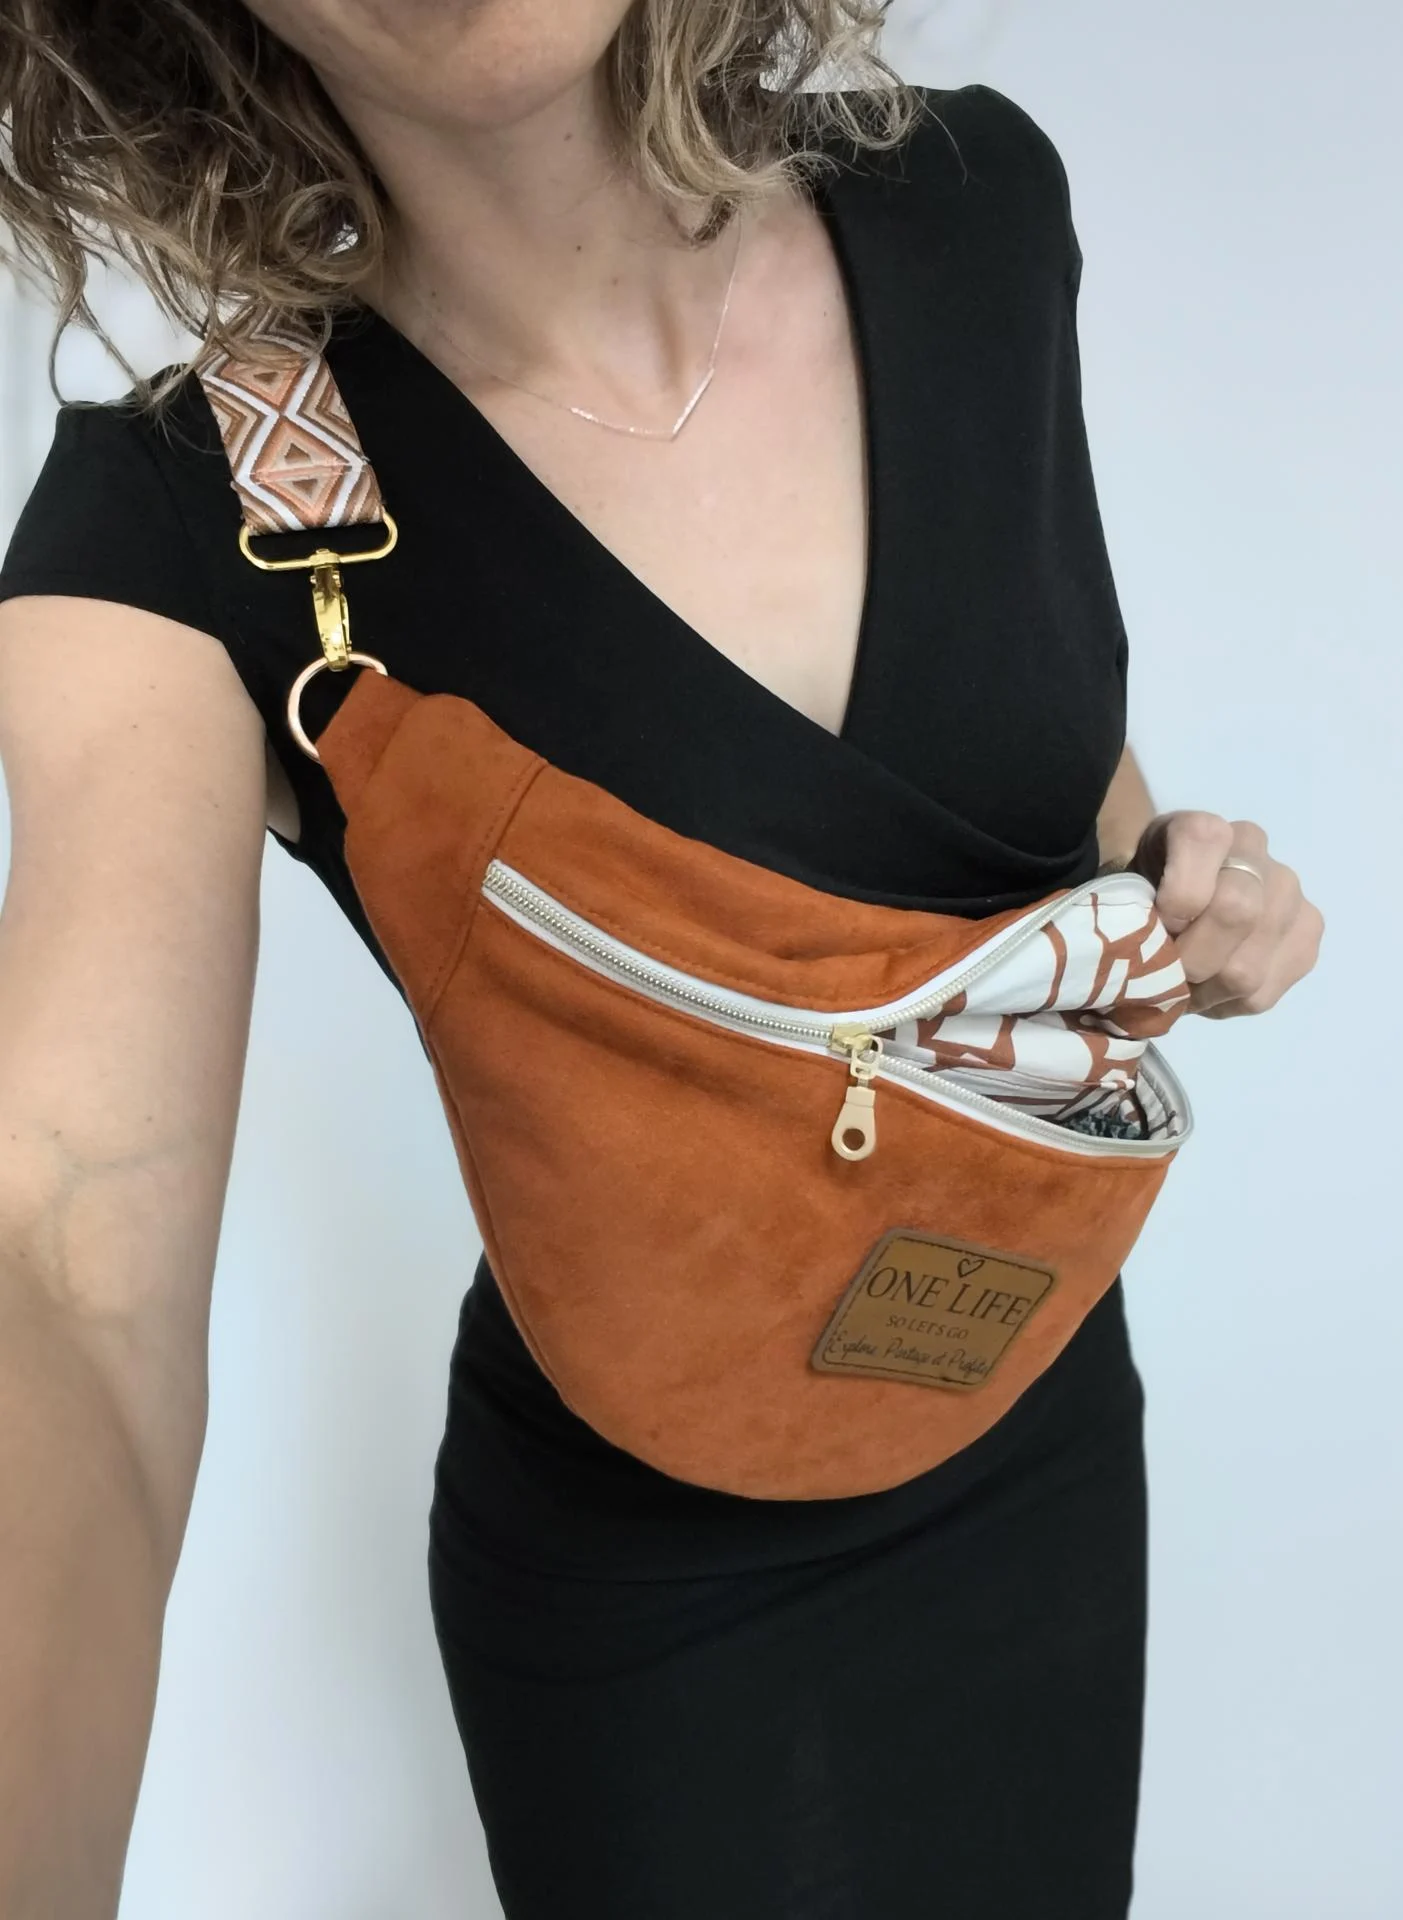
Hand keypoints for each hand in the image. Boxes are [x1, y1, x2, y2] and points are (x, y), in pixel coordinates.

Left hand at [1127, 811, 1324, 1018]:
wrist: (1185, 898)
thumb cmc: (1151, 895)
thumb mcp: (1128, 887)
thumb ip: (1132, 908)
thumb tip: (1147, 962)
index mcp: (1205, 829)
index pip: (1203, 846)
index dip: (1177, 898)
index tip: (1158, 924)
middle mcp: (1257, 851)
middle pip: (1236, 911)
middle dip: (1191, 959)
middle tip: (1168, 972)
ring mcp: (1290, 892)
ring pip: (1247, 969)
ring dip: (1205, 992)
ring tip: (1187, 985)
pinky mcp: (1307, 935)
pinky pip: (1264, 993)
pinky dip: (1227, 1004)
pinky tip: (1213, 988)